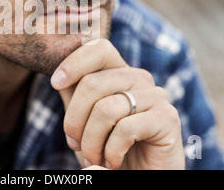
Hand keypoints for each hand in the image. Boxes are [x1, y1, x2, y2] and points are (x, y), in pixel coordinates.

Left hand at [50, 39, 184, 169]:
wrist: (137, 178)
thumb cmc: (107, 148)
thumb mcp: (82, 120)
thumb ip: (73, 96)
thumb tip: (59, 77)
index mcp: (119, 73)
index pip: (99, 48)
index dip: (74, 62)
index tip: (55, 84)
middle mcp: (139, 78)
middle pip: (92, 83)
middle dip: (74, 120)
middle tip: (75, 144)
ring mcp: (156, 96)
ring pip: (105, 109)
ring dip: (91, 141)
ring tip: (93, 158)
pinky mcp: (167, 119)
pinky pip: (125, 129)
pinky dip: (111, 151)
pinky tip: (113, 161)